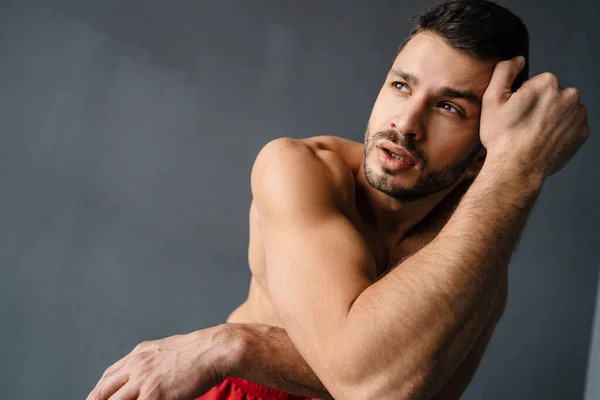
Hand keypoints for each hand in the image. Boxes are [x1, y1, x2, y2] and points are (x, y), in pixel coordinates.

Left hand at [87, 325, 236, 399]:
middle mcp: (137, 365)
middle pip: (104, 391)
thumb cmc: (200, 352)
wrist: (214, 350)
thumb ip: (153, 362)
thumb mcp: (168, 350)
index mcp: (139, 354)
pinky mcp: (154, 395)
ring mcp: (143, 381)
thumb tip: (150, 374)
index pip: (109, 376)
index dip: (99, 392)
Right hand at [480, 56, 588, 178]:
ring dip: (550, 118)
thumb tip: (518, 60)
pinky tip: (544, 141)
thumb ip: (504, 71)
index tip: (515, 112)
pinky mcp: (582, 133)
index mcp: (548, 83)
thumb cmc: (503, 136)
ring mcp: (578, 116)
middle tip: (523, 124)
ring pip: (562, 110)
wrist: (517, 168)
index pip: (536, 83)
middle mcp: (569, 95)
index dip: (523, 97)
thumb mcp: (492, 99)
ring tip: (533, 134)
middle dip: (540, 106)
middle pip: (552, 95)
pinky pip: (571, 127)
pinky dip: (559, 132)